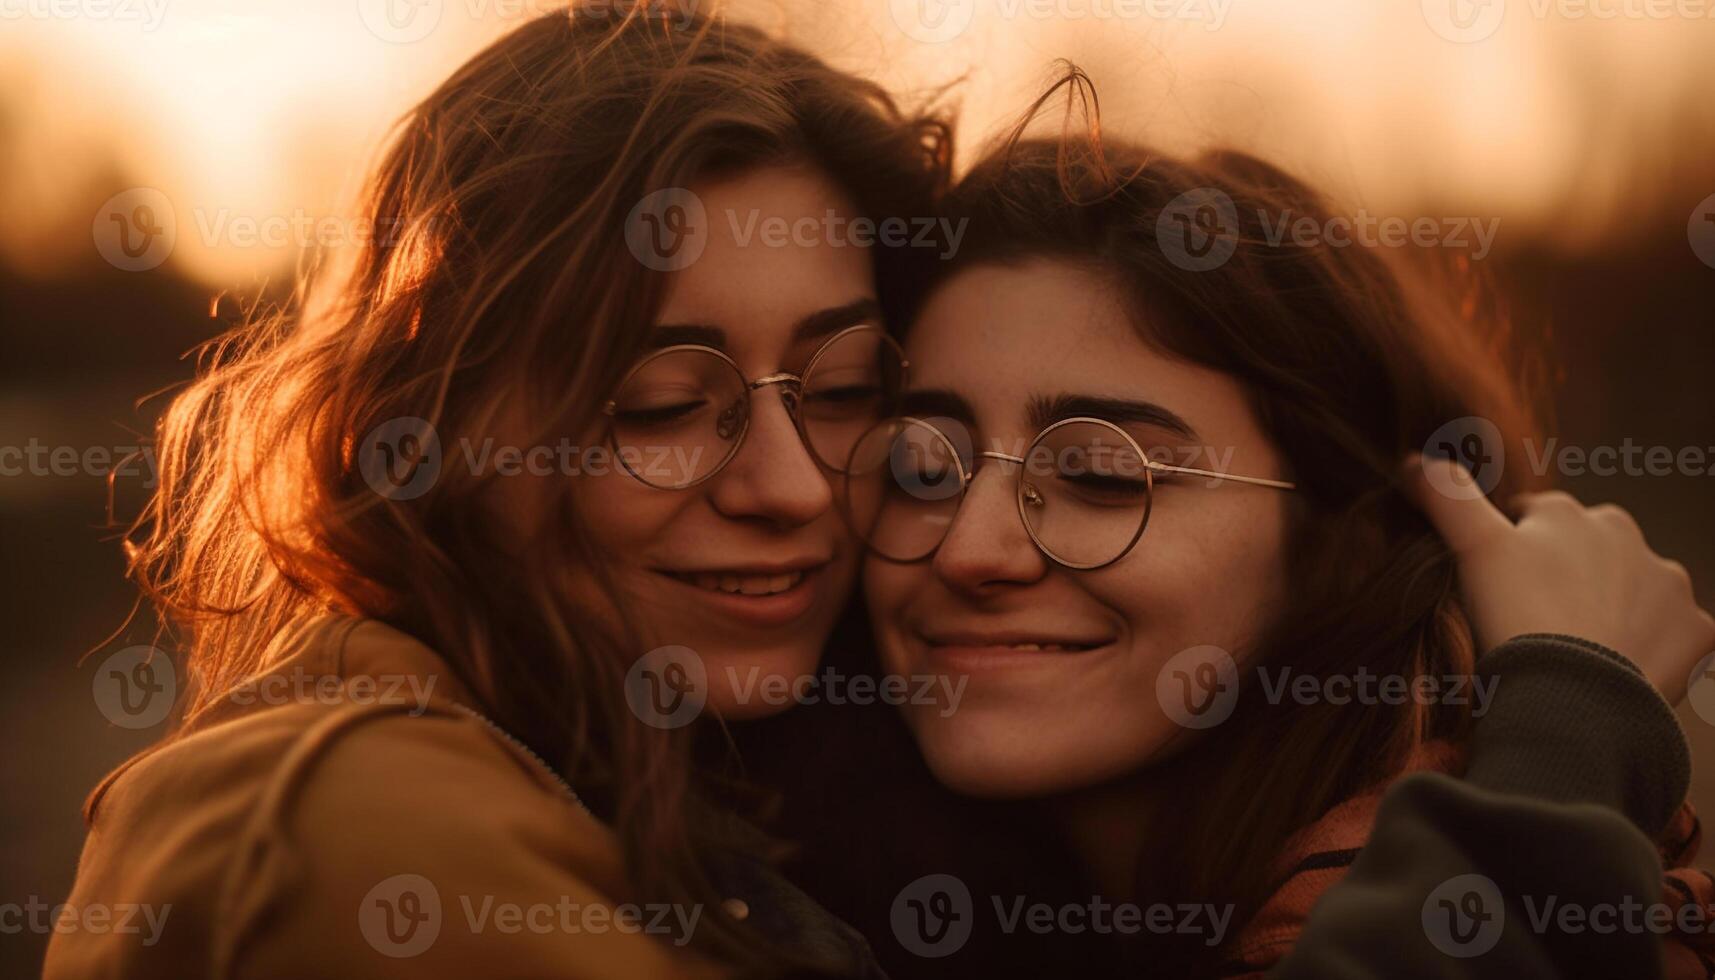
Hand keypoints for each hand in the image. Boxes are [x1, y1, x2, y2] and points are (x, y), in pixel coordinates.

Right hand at [1405, 455, 1714, 703]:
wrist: (1573, 699)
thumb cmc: (1517, 616)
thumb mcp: (1472, 548)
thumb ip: (1447, 497)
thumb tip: (1413, 461)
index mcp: (1572, 514)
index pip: (1535, 517)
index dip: (1511, 548)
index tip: (1497, 584)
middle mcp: (1630, 538)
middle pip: (1590, 551)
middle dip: (1569, 575)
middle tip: (1536, 618)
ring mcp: (1669, 587)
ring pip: (1637, 590)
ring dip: (1615, 609)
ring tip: (1580, 648)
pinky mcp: (1697, 634)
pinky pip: (1679, 633)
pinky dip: (1656, 646)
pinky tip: (1624, 666)